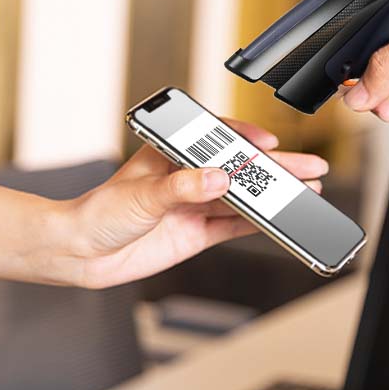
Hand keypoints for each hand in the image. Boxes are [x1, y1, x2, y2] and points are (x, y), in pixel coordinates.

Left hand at [49, 119, 327, 288]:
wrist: (79, 253)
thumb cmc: (98, 212)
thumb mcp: (141, 195)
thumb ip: (182, 187)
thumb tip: (218, 179)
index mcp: (171, 153)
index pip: (217, 137)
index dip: (246, 136)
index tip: (269, 140)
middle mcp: (187, 176)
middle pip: (239, 167)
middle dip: (275, 167)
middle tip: (309, 167)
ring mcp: (194, 205)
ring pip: (242, 196)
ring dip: (272, 195)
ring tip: (305, 192)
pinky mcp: (195, 233)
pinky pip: (233, 226)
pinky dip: (257, 223)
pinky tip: (278, 219)